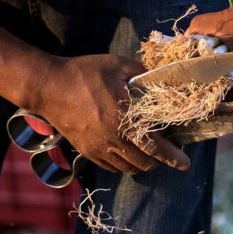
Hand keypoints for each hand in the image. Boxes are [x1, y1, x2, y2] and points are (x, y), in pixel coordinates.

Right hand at [28, 54, 190, 173]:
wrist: (47, 86)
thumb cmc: (83, 73)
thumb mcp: (117, 65)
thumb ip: (143, 73)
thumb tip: (164, 79)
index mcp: (122, 118)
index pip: (154, 146)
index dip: (172, 157)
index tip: (185, 164)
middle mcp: (111, 139)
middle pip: (144, 162)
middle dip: (160, 161)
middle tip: (169, 154)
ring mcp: (97, 148)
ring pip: (128, 168)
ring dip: (143, 164)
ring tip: (150, 154)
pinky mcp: (86, 151)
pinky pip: (111, 166)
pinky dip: (124, 165)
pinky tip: (128, 153)